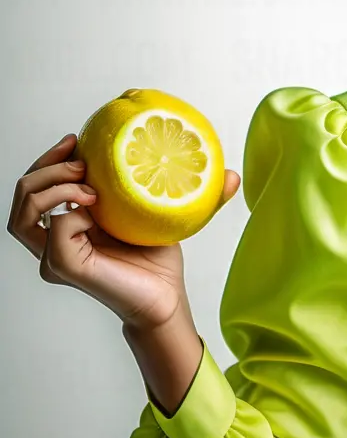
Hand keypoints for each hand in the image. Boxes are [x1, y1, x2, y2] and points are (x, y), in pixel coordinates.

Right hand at [8, 132, 240, 330]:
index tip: (76, 140)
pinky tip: (97, 207)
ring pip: (24, 214)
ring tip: (88, 182)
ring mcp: (55, 255)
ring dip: (53, 187)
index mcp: (69, 222)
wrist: (165, 298)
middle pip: (22, 196)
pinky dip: (73, 211)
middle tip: (82, 161)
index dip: (49, 160)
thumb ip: (196, 191)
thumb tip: (232, 173)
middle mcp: (54, 240)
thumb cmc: (158, 260)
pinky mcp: (66, 266)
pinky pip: (57, 229)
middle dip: (46, 168)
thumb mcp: (169, 213)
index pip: (37, 187)